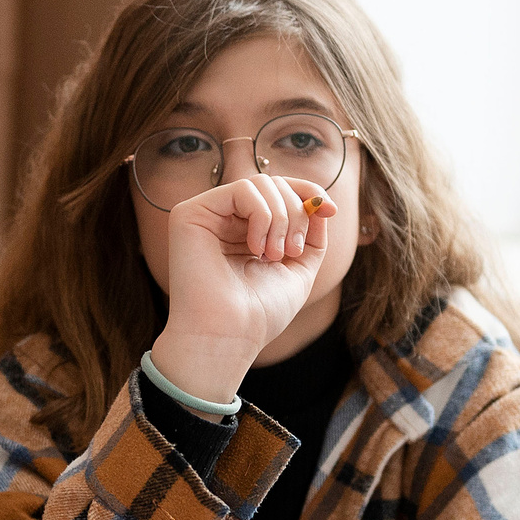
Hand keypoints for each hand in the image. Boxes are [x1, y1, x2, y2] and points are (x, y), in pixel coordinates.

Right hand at [148, 174, 336, 405]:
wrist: (230, 336)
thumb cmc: (260, 312)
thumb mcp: (300, 267)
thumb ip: (311, 232)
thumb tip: (318, 201)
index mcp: (245, 230)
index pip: (280, 191)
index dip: (309, 193)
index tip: (330, 210)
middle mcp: (223, 219)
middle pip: (274, 184)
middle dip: (296, 213)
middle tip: (291, 252)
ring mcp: (206, 215)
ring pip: (259, 183)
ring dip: (281, 217)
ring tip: (273, 255)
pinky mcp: (189, 214)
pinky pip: (242, 189)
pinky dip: (262, 215)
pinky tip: (255, 248)